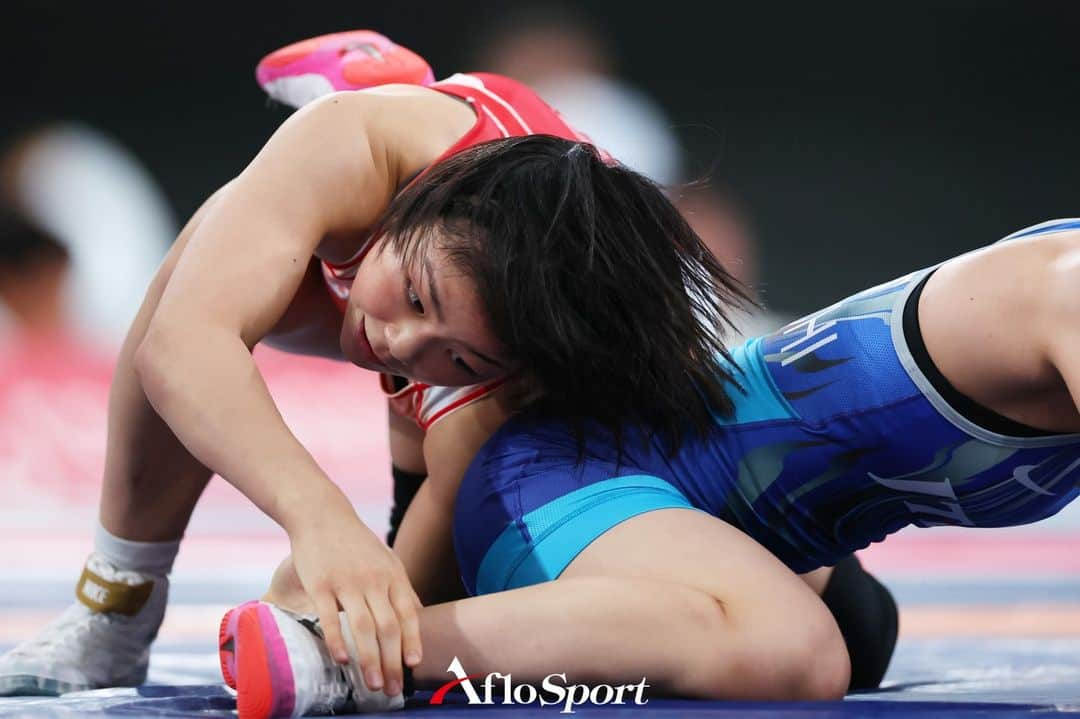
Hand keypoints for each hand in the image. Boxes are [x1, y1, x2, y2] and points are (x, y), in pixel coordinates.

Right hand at [288, 506, 421, 696]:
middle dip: (393, 661)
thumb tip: (420, 617)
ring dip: (370, 659)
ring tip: (374, 685)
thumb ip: (402, 589)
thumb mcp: (387, 560)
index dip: (412, 640)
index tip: (414, 666)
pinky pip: (330, 617)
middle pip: (388, 626)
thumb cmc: (357, 543)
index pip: (408, 613)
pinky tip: (342, 660)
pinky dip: (337, 640)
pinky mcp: (320, 584)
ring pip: (363, 627)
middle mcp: (373, 580)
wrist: (322, 515)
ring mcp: (346, 582)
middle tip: (392, 689)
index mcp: (393, 575)